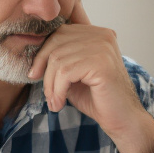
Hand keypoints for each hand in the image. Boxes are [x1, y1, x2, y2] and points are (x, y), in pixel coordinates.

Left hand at [27, 1, 153, 152]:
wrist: (122, 120)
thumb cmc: (97, 98)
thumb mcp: (73, 74)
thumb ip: (59, 59)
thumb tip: (31, 53)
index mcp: (96, 33)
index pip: (59, 32)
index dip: (42, 53)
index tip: (36, 75)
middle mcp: (102, 35)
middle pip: (56, 41)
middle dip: (43, 68)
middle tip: (46, 92)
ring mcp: (103, 47)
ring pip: (57, 59)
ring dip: (50, 85)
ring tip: (55, 102)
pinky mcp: (101, 63)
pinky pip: (64, 72)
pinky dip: (57, 90)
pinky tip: (60, 103)